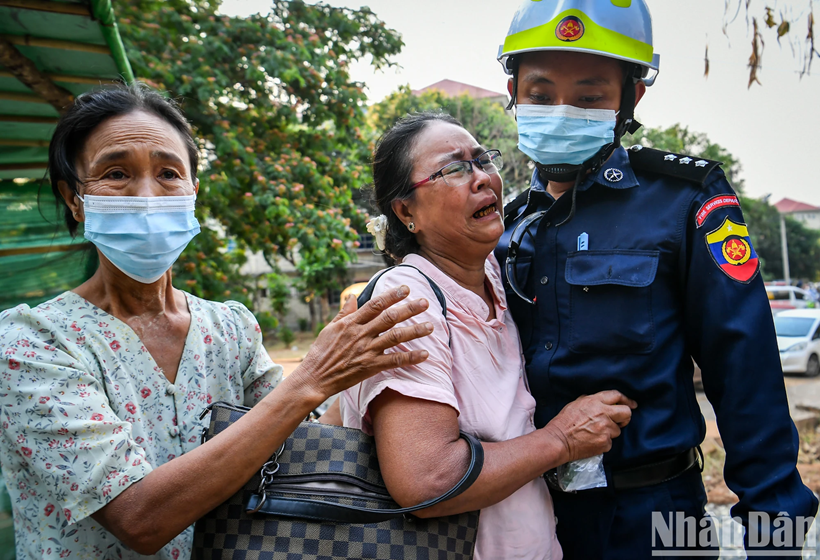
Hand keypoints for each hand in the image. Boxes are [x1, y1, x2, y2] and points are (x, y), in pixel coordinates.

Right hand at [290, 286, 432, 403]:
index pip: (375, 305)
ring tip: (431, 326)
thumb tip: (353, 296)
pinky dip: (410, 358)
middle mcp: (361, 334)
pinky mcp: (370, 367)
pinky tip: (425, 354)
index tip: (405, 289)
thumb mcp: (330, 328)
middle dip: (409, 309)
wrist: (315, 377)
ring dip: (415, 331)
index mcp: (351, 323)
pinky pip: (394, 361)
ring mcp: (367, 350)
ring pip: (395, 337)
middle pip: (389, 318)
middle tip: (425, 302)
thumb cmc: (321, 352)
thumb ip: (345, 312)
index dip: (391, 295)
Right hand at [541, 390, 636, 462]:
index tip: (632, 404)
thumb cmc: (563, 422)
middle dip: (625, 416)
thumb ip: (590, 400)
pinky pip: (610, 442)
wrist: (559, 441)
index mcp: (595, 402)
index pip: (617, 396)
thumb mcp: (575, 404)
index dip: (626, 400)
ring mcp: (605, 429)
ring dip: (610, 431)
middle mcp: (603, 414)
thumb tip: (600, 400)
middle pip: (626, 412)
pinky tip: (593, 441)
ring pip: (618, 430)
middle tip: (620, 420)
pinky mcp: (605, 443)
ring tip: (596, 433)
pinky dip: (603, 442)